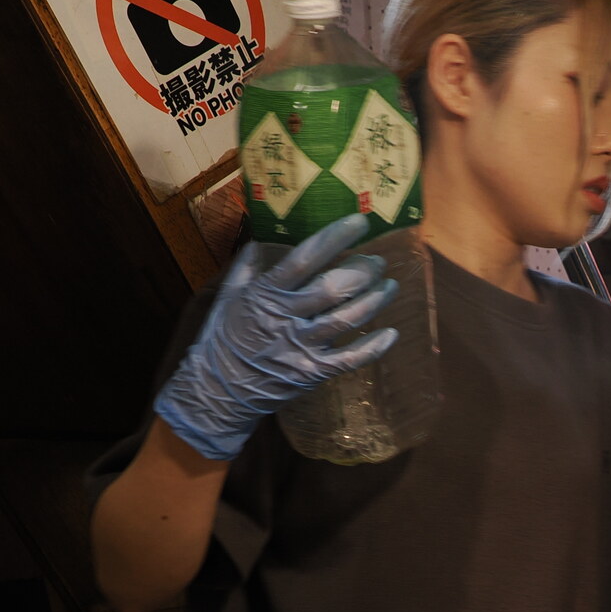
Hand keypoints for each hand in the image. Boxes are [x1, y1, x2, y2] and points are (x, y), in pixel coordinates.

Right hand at [154, 214, 398, 461]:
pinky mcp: (313, 373)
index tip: (359, 222)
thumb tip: (259, 235)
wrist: (219, 390)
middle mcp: (287, 317)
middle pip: (333, 288)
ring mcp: (302, 347)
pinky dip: (373, 347)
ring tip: (390, 286)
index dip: (334, 238)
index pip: (304, 258)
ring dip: (374, 301)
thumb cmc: (224, 338)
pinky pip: (350, 359)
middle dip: (362, 270)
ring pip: (347, 319)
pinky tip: (391, 334)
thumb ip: (247, 266)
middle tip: (378, 261)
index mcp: (266, 293)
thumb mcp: (228, 296)